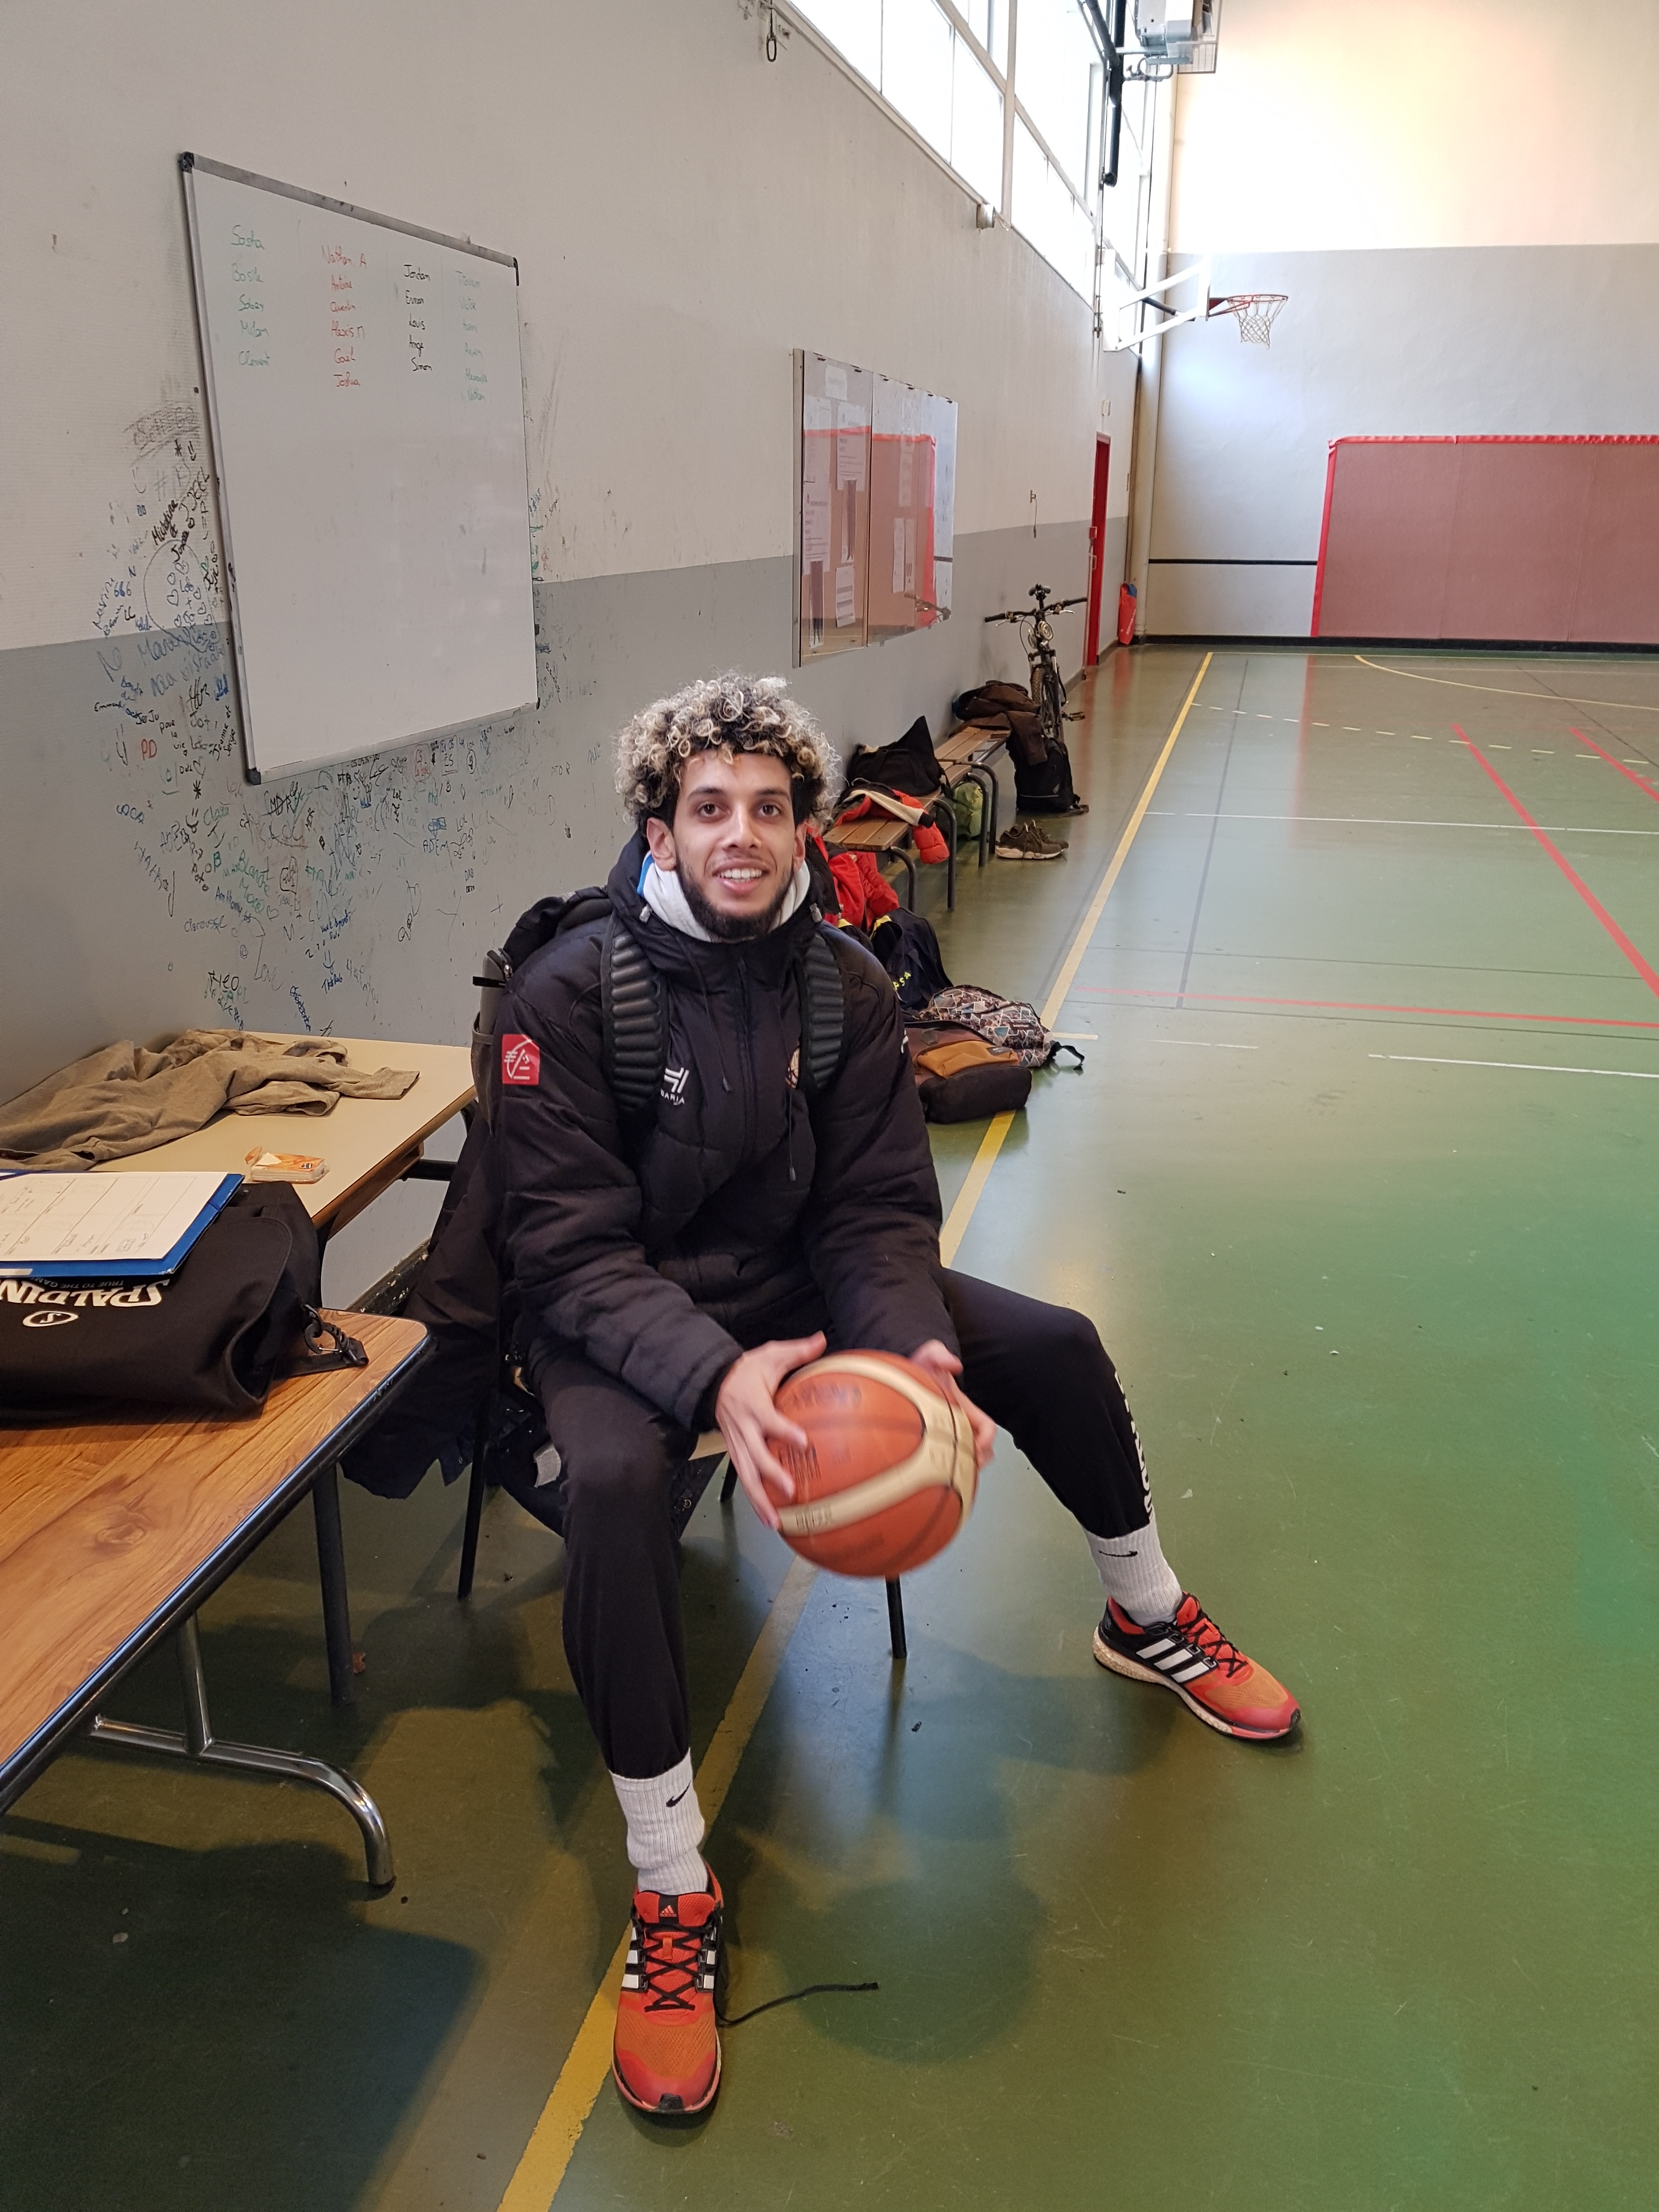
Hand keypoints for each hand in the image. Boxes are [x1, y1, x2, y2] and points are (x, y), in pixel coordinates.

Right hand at [714, 1332, 825, 1529]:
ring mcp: (736, 1444)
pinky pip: (744, 1478)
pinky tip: (770, 1518)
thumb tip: (821, 1340)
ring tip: (775, 1523)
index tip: (802, 1440)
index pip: (768, 1419)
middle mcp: (742, 1428)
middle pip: (753, 1456)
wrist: (712, 1381)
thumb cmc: (747, 1370)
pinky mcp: (734, 1453)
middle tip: (791, 1491)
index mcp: (753, 1404)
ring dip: (759, 1500)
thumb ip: (796, 1351)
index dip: (784, 1430)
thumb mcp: (770, 1354)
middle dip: (770, 1476)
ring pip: (745, 1475)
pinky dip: (755, 1499)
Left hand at [909, 1339, 995, 1469]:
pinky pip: (946, 1466)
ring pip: (966, 1461)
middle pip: (982, 1451)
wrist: (900, 1379)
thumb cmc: (917, 1369)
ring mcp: (948, 1437)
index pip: (987, 1428)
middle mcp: (959, 1425)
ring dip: (964, 1470)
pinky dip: (944, 1474)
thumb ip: (939, 1353)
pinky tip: (929, 1480)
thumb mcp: (927, 1356)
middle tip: (963, 1470)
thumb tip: (955, 1364)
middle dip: (978, 1461)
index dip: (986, 1441)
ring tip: (949, 1476)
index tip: (975, 1448)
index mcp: (964, 1410)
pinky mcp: (933, 1446)